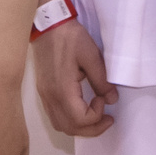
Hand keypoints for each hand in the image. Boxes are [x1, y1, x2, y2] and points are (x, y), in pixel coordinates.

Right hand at [32, 18, 117, 138]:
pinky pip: (55, 116)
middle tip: (108, 118)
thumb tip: (112, 99)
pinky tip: (82, 108)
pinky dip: (70, 119)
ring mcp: (44, 96)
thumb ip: (102, 81)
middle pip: (69, 128)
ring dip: (80, 126)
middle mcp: (50, 97)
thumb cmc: (70, 38)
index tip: (105, 99)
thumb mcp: (91, 56)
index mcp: (62, 90)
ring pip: (60, 125)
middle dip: (91, 129)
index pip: (79, 119)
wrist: (48, 25)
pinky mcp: (43, 92)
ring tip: (96, 115)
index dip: (96, 116)